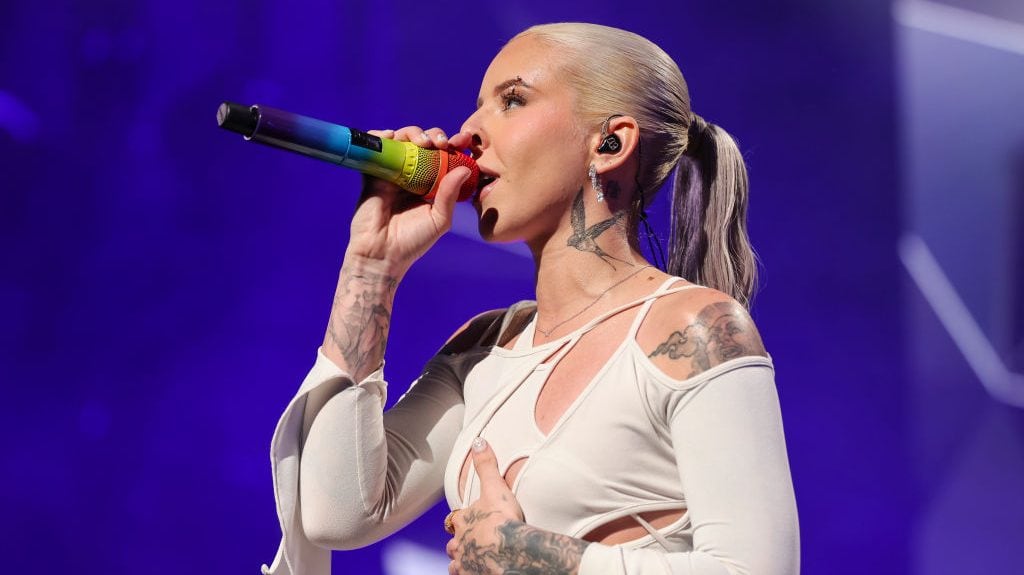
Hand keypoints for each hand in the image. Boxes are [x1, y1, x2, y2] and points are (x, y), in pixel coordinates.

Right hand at [345, 127, 474, 275]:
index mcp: (431, 184)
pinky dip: (381, 137)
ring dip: (412, 133)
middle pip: (423, 143)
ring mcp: (392, 173)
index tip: (463, 141)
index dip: (454, 145)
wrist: (382, 254)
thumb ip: (450, 194)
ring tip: (421, 141)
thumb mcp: (439, 219)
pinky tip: (391, 137)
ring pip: (402, 141)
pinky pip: (375, 149)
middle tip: (440, 143)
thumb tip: (464, 169)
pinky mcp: (372, 174)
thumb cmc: (413, 242)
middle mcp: (413, 175)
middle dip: (434, 135)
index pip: (444, 157)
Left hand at [445, 437, 524, 574]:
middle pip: (452, 543)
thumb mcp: (495, 486)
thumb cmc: (503, 520)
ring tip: (471, 558)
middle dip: (459, 541)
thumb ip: (486, 465)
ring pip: (455, 561)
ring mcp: (465, 562)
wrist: (511, 551)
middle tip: (470, 540)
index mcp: (464, 521)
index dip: (459, 519)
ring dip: (461, 558)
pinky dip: (469, 572)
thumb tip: (479, 441)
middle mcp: (460, 542)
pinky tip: (476, 571)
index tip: (464, 519)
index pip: (455, 519)